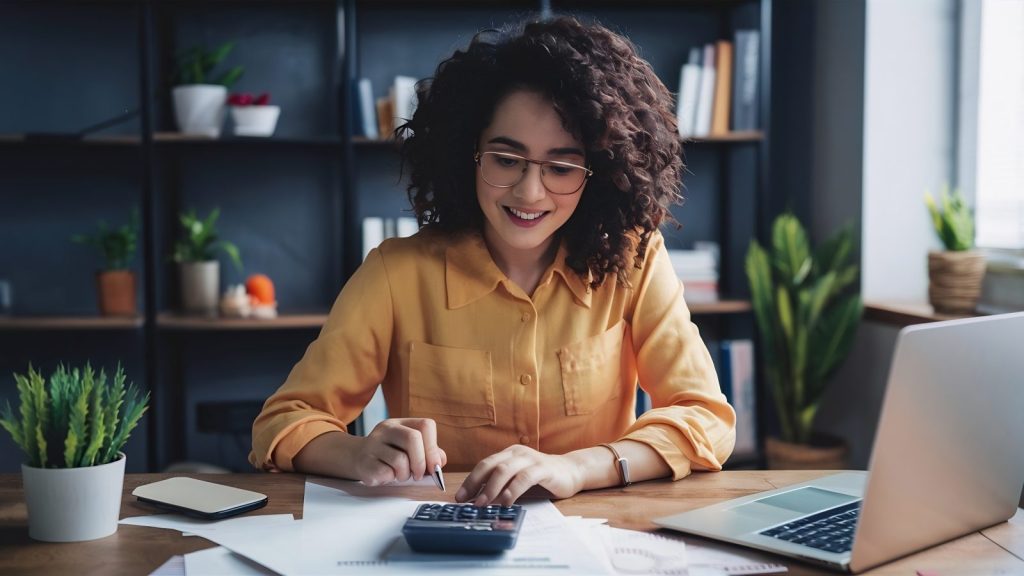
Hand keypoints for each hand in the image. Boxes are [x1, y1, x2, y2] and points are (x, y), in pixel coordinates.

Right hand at [351, 418, 446, 485]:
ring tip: (401, 475)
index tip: (434, 466)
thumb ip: (428, 453)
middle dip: (421, 462)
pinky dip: (391, 479)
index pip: (425, 425)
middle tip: (419, 475)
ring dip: (405, 474)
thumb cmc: (389, 455)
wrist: (356, 457)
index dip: (433, 448)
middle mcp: (386, 429)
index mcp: (401, 423)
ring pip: (400, 460)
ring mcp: (373, 444)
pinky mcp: (365, 462)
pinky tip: (387, 476)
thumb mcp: (409, 449)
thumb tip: (440, 461)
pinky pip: (386, 473)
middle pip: (413, 438)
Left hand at [456, 444, 582, 505]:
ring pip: (505, 470)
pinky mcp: (544, 469)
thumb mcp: (517, 478)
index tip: (459, 497)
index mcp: (509, 453)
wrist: (572, 471)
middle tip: (467, 501)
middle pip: (491, 465)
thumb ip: (502, 484)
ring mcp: (531, 459)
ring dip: (491, 488)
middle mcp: (517, 453)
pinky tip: (507, 502)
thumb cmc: (541, 477)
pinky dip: (513, 490)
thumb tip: (478, 500)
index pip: (484, 464)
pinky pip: (525, 477)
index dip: (470, 481)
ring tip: (483, 504)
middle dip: (475, 484)